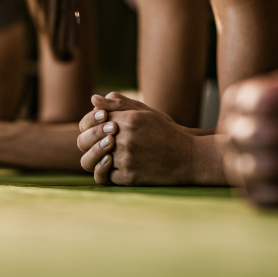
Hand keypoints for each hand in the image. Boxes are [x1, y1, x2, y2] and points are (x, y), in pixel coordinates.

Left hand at [76, 92, 199, 185]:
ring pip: (94, 160)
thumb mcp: (145, 113)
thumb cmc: (166, 132)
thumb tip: (93, 99)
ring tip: (106, 156)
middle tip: (99, 143)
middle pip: (88, 140)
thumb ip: (119, 104)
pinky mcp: (129, 177)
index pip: (93, 119)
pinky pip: (106, 177)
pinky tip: (115, 167)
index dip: (92, 123)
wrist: (189, 158)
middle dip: (89, 141)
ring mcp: (126, 159)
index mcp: (128, 119)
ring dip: (96, 158)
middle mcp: (125, 138)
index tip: (100, 127)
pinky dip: (108, 172)